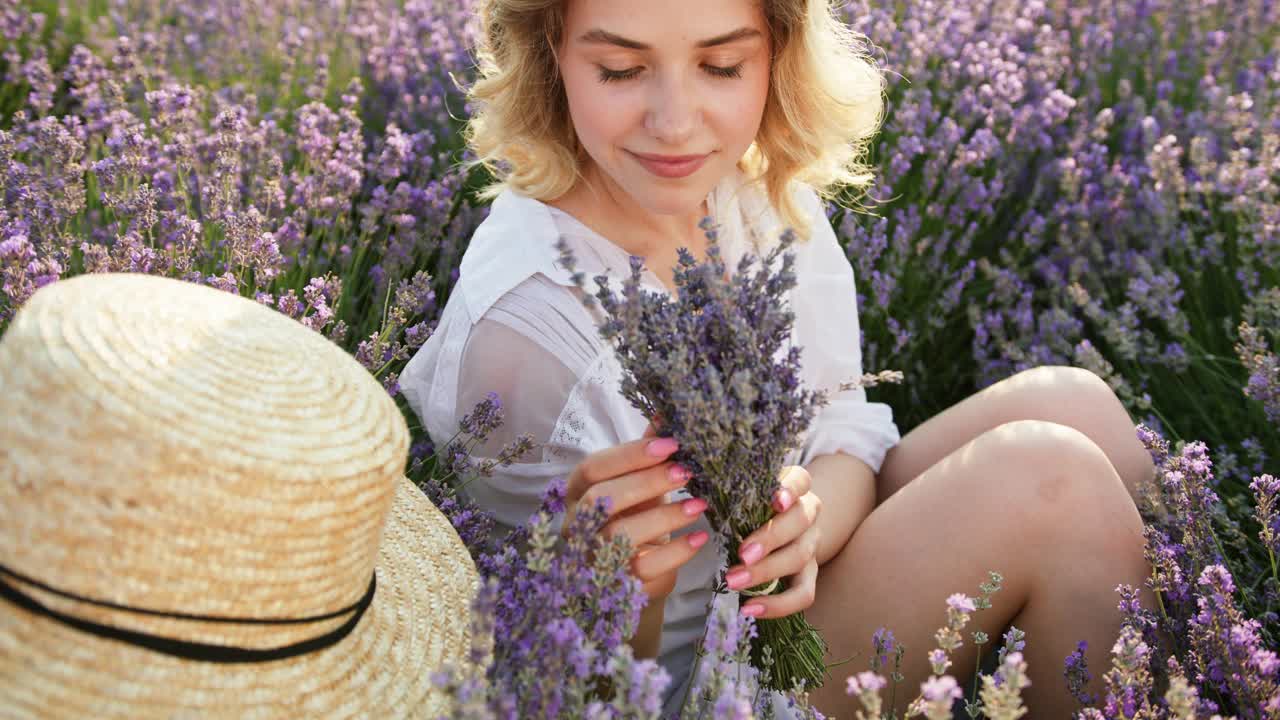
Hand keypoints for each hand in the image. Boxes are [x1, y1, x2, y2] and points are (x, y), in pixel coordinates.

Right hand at [563, 422, 709, 602]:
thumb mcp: (640, 479)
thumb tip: (669, 407)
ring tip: (700, 505)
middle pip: (601, 499)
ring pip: (618, 536)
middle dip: (647, 483)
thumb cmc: (636, 516)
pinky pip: (642, 569)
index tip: (670, 444)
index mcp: (578, 491)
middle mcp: (577, 525)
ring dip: (664, 517)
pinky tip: (700, 538)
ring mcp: (592, 558)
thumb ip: (650, 447)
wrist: (638, 572)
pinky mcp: (616, 586)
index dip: (630, 455)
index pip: (593, 467)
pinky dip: (675, 552)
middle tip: (687, 472)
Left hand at [726, 465, 821, 618]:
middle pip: (800, 521)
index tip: (777, 501)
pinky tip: (749, 609)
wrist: (784, 525)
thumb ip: (731, 492)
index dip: (791, 490)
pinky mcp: (810, 575)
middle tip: (742, 554)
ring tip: (733, 582)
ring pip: (800, 557)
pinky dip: (779, 605)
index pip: (800, 480)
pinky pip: (804, 594)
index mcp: (795, 486)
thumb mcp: (747, 493)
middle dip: (770, 538)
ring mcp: (812, 544)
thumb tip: (693, 498)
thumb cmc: (754, 504)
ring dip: (765, 571)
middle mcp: (809, 513)